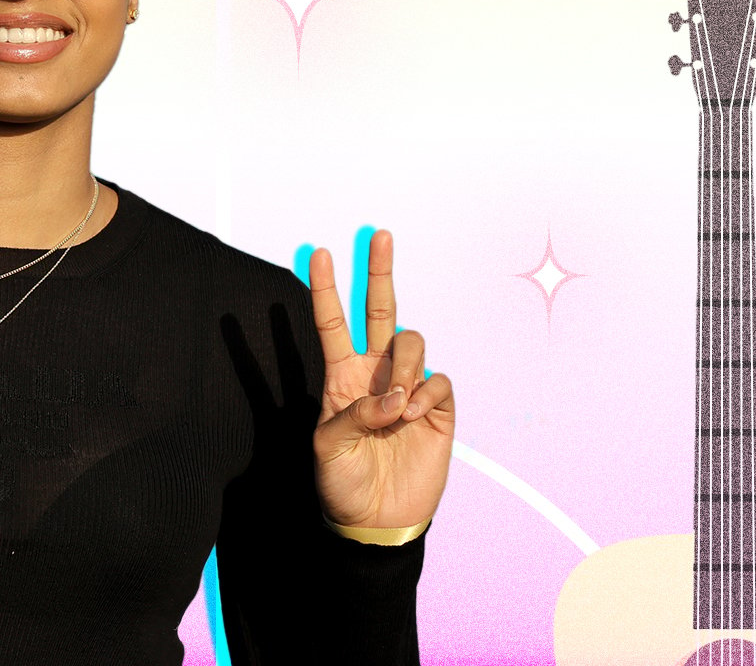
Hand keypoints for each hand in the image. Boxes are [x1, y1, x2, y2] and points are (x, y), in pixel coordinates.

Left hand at [310, 229, 453, 529]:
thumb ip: (353, 415)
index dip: (324, 289)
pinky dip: (424, 393)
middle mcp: (375, 373)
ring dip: (404, 366)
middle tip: (378, 234)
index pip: (332, 323)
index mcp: (342, 377)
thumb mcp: (328, 449)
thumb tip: (391, 396)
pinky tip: (411, 417)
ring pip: (413, 342)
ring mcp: (408, 387)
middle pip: (381, 311)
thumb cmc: (343, 483)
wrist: (378, 520)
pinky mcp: (437, 408)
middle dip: (379, 271)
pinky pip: (439, 380)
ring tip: (396, 406)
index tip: (317, 253)